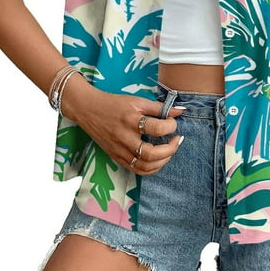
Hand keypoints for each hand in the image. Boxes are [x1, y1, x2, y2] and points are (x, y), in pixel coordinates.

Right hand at [62, 80, 184, 175]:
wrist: (88, 110)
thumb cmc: (114, 103)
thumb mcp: (137, 100)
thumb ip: (159, 107)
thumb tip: (181, 111)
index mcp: (131, 120)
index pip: (156, 128)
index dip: (171, 126)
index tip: (173, 122)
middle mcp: (124, 137)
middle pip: (151, 154)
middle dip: (170, 150)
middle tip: (177, 140)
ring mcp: (119, 150)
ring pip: (144, 166)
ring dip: (162, 162)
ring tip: (169, 151)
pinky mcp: (115, 157)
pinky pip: (135, 169)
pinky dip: (150, 168)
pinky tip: (158, 160)